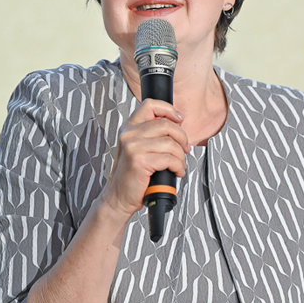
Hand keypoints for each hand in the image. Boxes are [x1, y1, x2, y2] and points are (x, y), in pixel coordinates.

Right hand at [100, 99, 189, 222]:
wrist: (118, 198)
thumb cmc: (132, 175)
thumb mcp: (138, 148)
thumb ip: (151, 135)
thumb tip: (176, 125)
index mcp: (129, 127)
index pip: (150, 105)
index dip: (169, 110)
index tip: (179, 120)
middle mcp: (129, 134)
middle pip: (166, 124)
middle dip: (182, 137)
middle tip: (185, 149)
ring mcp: (133, 147)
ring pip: (171, 143)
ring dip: (181, 156)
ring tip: (179, 164)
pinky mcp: (140, 161)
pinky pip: (170, 159)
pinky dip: (179, 166)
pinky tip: (176, 172)